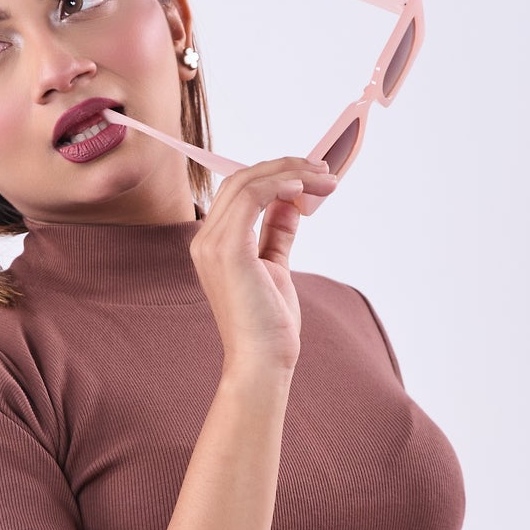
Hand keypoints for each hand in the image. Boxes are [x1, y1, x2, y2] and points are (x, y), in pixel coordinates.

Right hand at [189, 157, 337, 373]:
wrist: (261, 361)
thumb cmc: (268, 325)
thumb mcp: (276, 267)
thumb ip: (278, 233)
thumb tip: (292, 202)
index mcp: (212, 244)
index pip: (238, 192)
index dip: (274, 176)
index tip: (312, 178)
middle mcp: (205, 240)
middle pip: (240, 180)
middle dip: (286, 168)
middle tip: (324, 171)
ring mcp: (212, 244)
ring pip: (247, 182)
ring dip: (290, 173)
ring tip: (324, 179)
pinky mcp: (228, 249)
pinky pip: (252, 197)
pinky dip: (279, 185)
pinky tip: (303, 189)